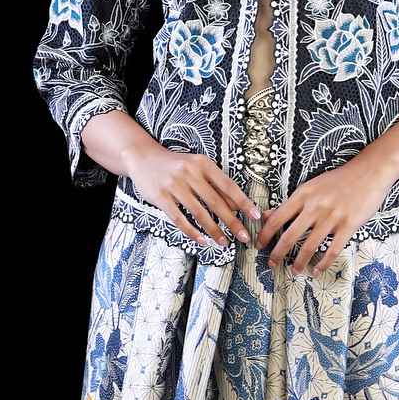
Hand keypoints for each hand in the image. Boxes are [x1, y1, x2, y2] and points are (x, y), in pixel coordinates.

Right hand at [126, 139, 261, 250]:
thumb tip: (237, 205)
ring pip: (199, 213)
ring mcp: (174, 185)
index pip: (228, 185)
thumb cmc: (175, 164)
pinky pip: (179, 218)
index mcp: (203, 163)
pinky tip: (202, 241)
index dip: (243, 202)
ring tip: (224, 242)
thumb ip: (216, 184)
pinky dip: (192, 232)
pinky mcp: (160, 197)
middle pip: (216, 202)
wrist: (142, 157)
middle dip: (232, 222)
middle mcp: (189, 173)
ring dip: (214, 230)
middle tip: (244, 237)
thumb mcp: (197, 166)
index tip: (256, 216)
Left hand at [255, 154, 398, 273]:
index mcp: (303, 195)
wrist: (369, 172)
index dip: (265, 234)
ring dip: (299, 262)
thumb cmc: (339, 180)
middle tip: (271, 264)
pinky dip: (323, 263)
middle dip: (277, 253)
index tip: (258, 245)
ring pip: (310, 246)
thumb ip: (290, 203)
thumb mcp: (310, 186)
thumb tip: (266, 214)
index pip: (277, 218)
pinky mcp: (349, 225)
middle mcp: (315, 207)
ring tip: (294, 272)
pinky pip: (333, 250)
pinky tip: (316, 271)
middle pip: (290, 236)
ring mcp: (332, 217)